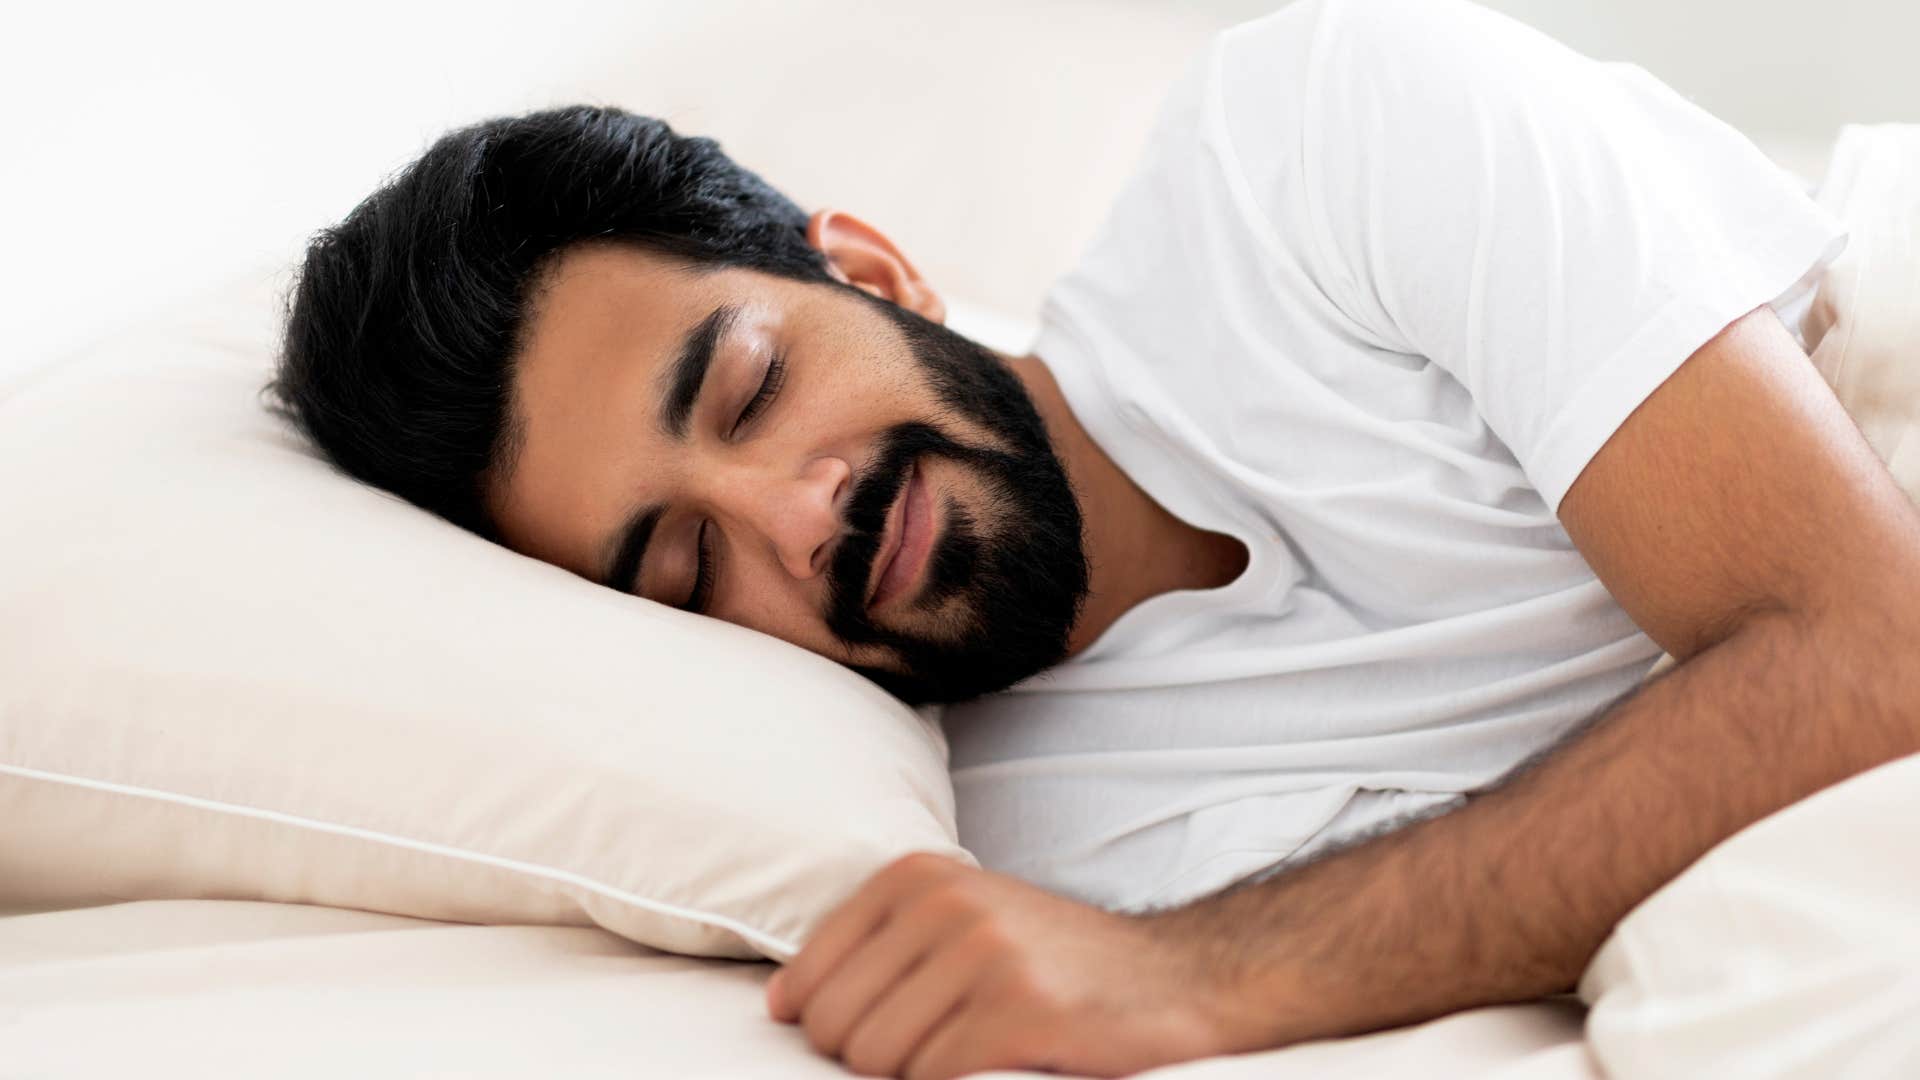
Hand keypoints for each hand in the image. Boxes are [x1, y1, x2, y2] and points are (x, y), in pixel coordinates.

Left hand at [764, 852, 1256, 1078]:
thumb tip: (782, 1005)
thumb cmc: (1052, 963)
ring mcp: (984, 954)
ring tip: (974, 1049)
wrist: (1178, 980)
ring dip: (918, 1076)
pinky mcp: (1019, 1011)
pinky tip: (1002, 1063)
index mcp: (917, 878)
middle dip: (871, 1058)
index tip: (877, 1031)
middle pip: (835, 1028)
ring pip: (878, 1060)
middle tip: (938, 1047)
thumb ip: (874, 949)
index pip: (806, 980)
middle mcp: (945, 904)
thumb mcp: (959, 920)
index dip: (827, 1026)